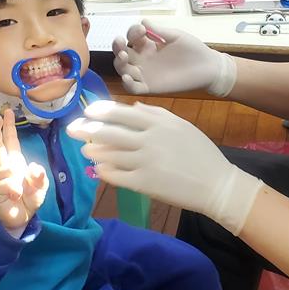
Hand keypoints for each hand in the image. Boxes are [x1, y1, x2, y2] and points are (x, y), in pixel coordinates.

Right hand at [0, 109, 47, 232]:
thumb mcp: (41, 188)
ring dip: (17, 180)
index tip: (5, 113)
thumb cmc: (29, 200)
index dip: (8, 128)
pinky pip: (6, 184)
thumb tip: (32, 166)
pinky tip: (15, 196)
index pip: (10, 142)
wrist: (20, 219)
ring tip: (20, 193)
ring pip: (6, 169)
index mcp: (15, 163)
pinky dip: (14, 190)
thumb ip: (40, 176)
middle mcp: (4, 168)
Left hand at [67, 101, 261, 234]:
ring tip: (86, 150)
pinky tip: (99, 169)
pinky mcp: (145, 184)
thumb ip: (156, 114)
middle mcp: (149, 140)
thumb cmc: (200, 152)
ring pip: (110, 155)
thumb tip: (131, 105)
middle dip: (87, 130)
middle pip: (110, 132)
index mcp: (158, 123)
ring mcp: (146, 163)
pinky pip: (117, 176)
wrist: (216, 184)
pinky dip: (105, 172)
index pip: (121, 112)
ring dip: (94, 151)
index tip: (88, 111)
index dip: (101, 111)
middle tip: (73, 129)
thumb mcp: (181, 126)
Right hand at [112, 19, 235, 96]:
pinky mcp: (150, 87)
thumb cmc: (193, 50)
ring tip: (124, 57)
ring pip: (123, 69)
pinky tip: (128, 77)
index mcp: (148, 44)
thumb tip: (143, 21)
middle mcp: (143, 58)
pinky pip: (134, 87)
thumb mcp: (177, 36)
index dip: (133, 32)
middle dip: (117, 46)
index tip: (142, 30)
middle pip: (122, 52)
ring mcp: (145, 73)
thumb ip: (160, 31)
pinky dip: (128, 83)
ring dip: (119, 63)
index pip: (132, 36)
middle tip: (120, 41)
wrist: (208, 68)